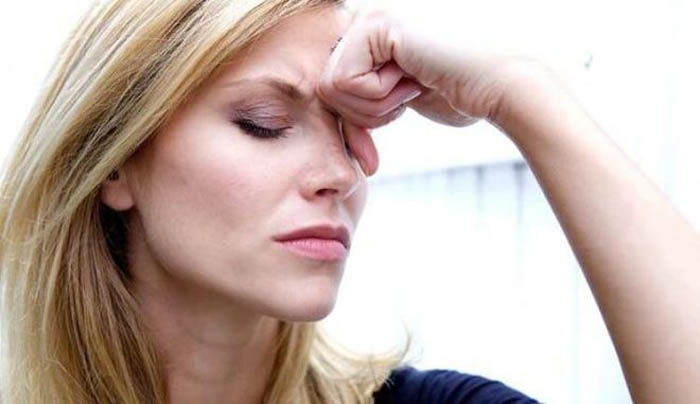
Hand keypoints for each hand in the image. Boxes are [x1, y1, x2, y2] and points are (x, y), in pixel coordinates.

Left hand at [317, 8, 542, 175]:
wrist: (493, 86)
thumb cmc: (452, 97)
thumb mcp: (391, 104)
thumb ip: (358, 107)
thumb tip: (322, 125)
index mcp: (363, 41)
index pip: (328, 94)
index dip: (350, 129)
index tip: (371, 157)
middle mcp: (361, 24)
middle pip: (324, 91)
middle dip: (363, 117)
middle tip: (405, 100)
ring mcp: (367, 20)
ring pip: (332, 87)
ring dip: (375, 106)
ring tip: (411, 86)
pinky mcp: (375, 26)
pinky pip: (345, 80)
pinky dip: (379, 94)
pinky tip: (413, 78)